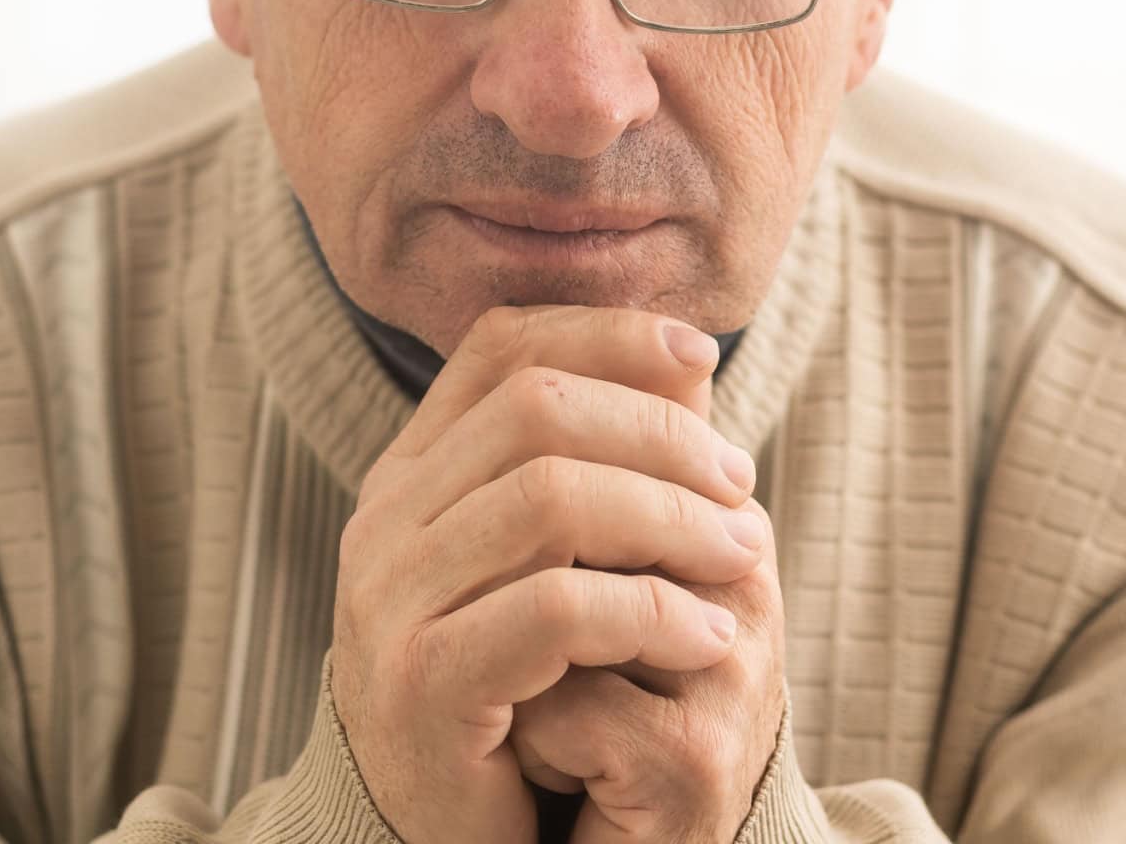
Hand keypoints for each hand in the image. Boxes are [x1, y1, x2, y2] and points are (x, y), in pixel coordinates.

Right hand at [329, 305, 765, 843]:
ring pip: (549, 497)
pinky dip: (651, 611)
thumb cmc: (514, 692)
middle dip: (662, 435)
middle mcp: (384, 522)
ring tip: (741, 560)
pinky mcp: (422, 684)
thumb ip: (607, 464)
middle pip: (538, 408)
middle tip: (741, 488)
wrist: (436, 835)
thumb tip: (693, 358)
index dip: (607, 332)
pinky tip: (707, 636)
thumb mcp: (555, 563)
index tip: (702, 355)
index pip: (501, 346)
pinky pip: (554, 609)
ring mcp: (389, 601)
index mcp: (411, 476)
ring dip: (671, 519)